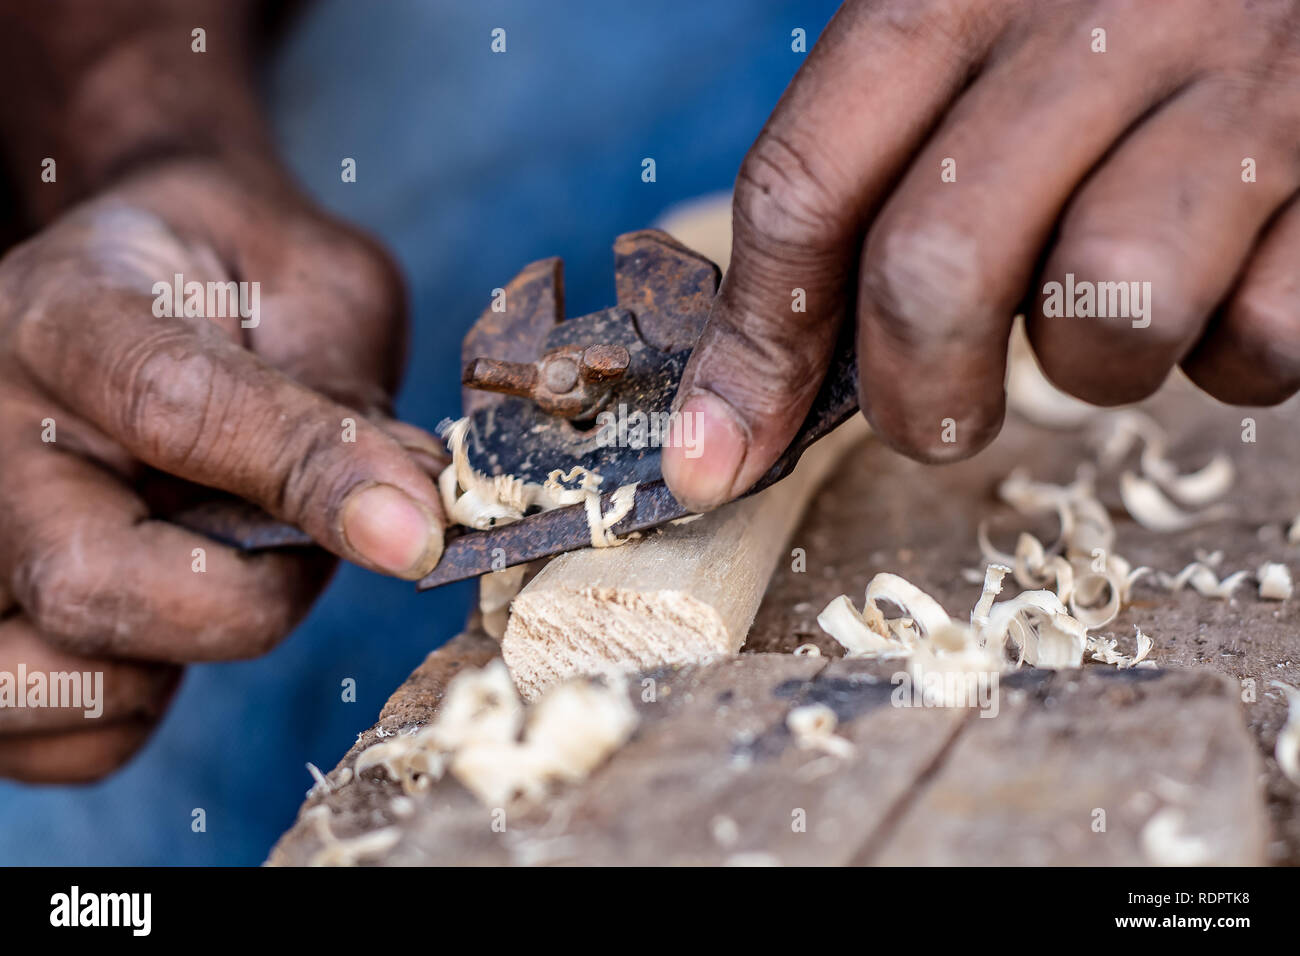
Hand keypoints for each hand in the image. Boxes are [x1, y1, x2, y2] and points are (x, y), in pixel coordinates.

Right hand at [0, 159, 445, 780]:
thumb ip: (345, 394)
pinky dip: (140, 708)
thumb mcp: (309, 286)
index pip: (174, 410)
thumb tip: (411, 521)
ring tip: (221, 572)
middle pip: (88, 580)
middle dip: (248, 598)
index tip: (419, 533)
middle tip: (306, 545)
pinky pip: (64, 741)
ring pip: (58, 679)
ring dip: (182, 656)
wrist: (140, 283)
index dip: (312, 478)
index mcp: (64, 313)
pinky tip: (171, 622)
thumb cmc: (234, 283)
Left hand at [665, 0, 1299, 510]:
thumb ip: (871, 187)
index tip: (718, 460)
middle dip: (917, 398)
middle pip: (934, 271)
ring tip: (1110, 310)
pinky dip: (1229, 357)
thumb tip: (749, 398)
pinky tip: (1230, 283)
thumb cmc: (1112, 24)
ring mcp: (1238, 83)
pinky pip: (1260, 338)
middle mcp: (1097, 18)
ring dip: (1091, 369)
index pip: (805, 187)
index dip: (751, 351)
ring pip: (1109, 313)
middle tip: (938, 415)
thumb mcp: (971, 61)